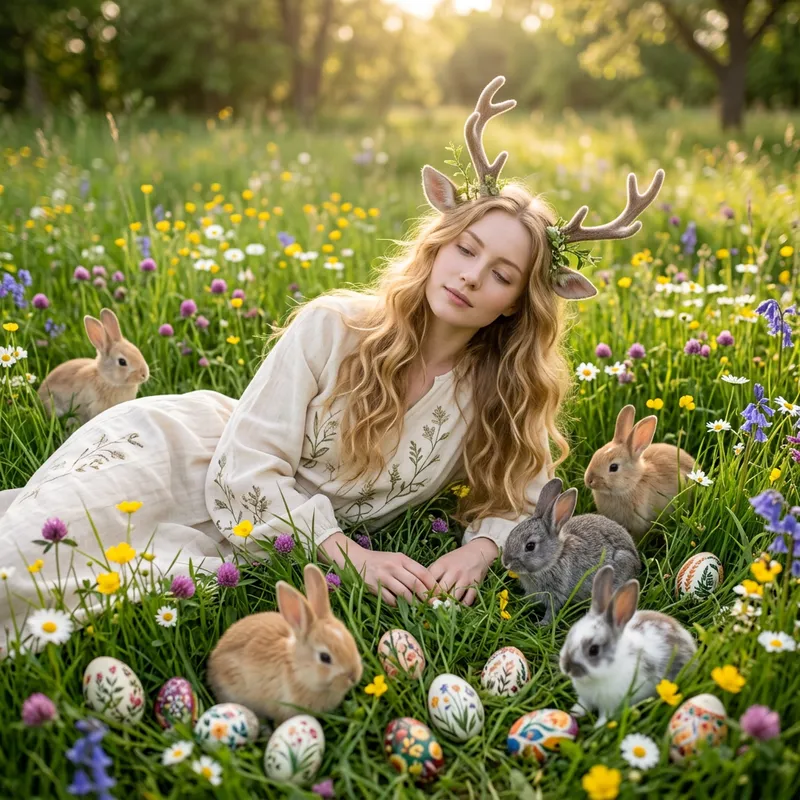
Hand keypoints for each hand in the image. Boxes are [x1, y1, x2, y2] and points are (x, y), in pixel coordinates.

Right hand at [319, 532, 437, 605]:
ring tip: (421, 609)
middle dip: (427, 597)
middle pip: (415, 584)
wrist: (356, 558)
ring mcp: (383, 577)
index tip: (440, 595)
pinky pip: (390, 599)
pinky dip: (398, 604)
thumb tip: (429, 585)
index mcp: (401, 559)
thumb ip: (410, 569)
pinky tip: (401, 606)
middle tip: (435, 606)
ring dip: (414, 603)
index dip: (433, 585)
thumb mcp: (396, 559)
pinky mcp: (374, 587)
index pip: (422, 572)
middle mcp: (393, 567)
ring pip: (404, 593)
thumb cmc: (380, 560)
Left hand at [428, 537, 497, 605]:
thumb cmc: (455, 559)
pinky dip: (461, 607)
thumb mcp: (442, 561)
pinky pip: (467, 601)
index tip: (421, 599)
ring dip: (448, 606)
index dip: (424, 591)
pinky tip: (456, 609)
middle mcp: (454, 571)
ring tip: (442, 612)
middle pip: (441, 591)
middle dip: (435, 601)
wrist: (477, 552)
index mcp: (442, 565)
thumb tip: (418, 587)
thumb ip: (431, 573)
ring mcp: (465, 579)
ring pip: (453, 598)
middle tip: (431, 608)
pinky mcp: (475, 585)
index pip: (429, 580)